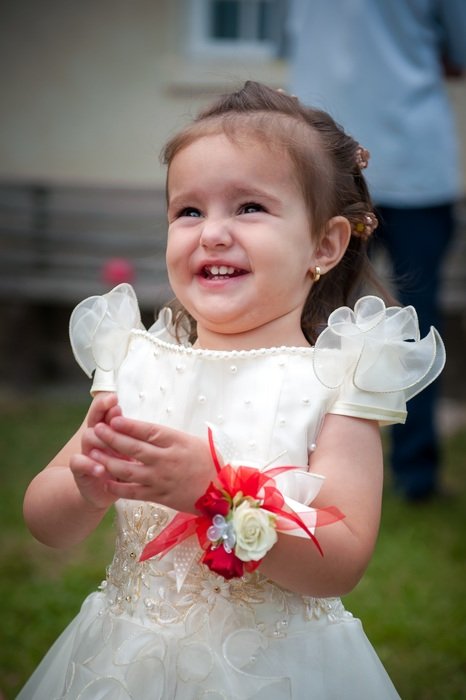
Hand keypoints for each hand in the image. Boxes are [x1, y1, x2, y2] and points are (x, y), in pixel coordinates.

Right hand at [69, 393, 122, 509]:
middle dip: (103, 413)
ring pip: (88, 437)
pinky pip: (78, 462)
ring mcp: (87, 452)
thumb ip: (133, 435)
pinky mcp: (80, 470)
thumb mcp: (131, 451)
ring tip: (115, 446)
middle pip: (95, 419)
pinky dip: (89, 465)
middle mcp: (96, 438)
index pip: (104, 411)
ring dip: (102, 440)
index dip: (107, 404)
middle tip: (115, 411)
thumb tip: (144, 421)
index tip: (115, 398)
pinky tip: (101, 468)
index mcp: (109, 430)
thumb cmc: (123, 468)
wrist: (103, 492)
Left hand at [90, 416, 215, 511]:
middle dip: (111, 438)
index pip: (148, 430)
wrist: (223, 492)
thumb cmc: (210, 461)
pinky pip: (132, 492)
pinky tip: (104, 480)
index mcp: (176, 442)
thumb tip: (145, 429)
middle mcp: (166, 459)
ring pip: (127, 470)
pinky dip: (116, 487)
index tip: (112, 419)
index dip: (128, 425)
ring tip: (93, 453)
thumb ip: (169, 436)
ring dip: (108, 461)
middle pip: (133, 448)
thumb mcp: (192, 441)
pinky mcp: (159, 496)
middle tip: (96, 431)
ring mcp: (161, 479)